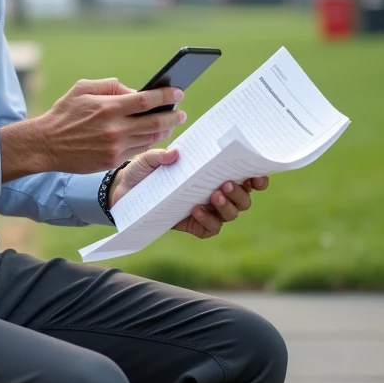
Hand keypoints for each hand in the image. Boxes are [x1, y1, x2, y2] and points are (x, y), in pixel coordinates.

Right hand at [31, 79, 186, 175]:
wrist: (46, 144)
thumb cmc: (64, 113)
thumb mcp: (82, 88)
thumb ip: (109, 85)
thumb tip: (133, 90)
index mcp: (109, 106)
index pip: (147, 99)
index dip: (166, 96)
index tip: (178, 93)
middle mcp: (115, 128)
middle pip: (155, 122)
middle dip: (173, 116)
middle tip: (181, 113)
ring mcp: (115, 146)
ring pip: (149, 138)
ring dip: (164, 131)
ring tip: (170, 124)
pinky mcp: (112, 160)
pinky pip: (137, 150)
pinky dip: (148, 143)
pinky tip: (152, 136)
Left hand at [108, 147, 268, 238]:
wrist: (125, 192)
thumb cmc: (144, 172)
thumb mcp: (148, 160)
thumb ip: (159, 156)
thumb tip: (175, 154)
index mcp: (214, 173)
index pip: (246, 177)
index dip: (257, 178)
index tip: (256, 175)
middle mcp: (216, 192)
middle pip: (244, 199)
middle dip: (240, 192)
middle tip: (225, 183)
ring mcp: (208, 210)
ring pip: (231, 214)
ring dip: (227, 206)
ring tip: (213, 195)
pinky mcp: (195, 225)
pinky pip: (211, 229)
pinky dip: (207, 221)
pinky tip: (196, 211)